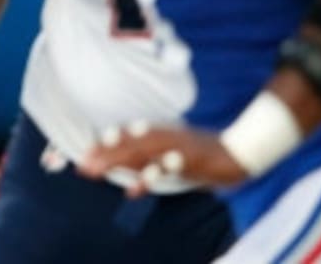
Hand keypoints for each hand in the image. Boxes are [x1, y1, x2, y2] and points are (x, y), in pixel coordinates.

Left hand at [78, 123, 247, 197]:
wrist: (237, 151)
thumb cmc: (201, 152)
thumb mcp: (171, 151)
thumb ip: (150, 156)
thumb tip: (125, 165)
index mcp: (158, 132)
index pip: (125, 136)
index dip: (104, 145)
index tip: (84, 154)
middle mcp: (163, 137)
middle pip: (127, 144)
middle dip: (103, 154)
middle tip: (83, 166)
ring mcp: (174, 148)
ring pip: (140, 154)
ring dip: (116, 162)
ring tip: (97, 172)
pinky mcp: (188, 162)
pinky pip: (165, 171)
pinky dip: (148, 179)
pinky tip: (132, 190)